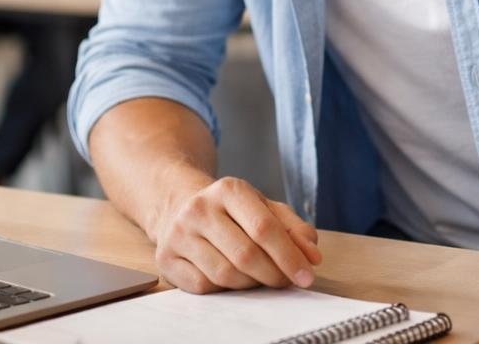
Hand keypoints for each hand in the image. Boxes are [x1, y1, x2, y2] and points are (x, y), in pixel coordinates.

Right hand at [150, 174, 321, 293]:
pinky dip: (224, 289)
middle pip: (246, 255)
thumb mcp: (264, 208)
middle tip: (286, 282)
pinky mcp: (166, 258)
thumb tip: (312, 255)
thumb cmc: (232, 212)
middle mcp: (199, 208)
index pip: (265, 228)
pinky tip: (230, 278)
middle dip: (273, 274)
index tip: (307, 276)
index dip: (290, 256)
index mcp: (228, 189)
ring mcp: (179, 233)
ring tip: (258, 277)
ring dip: (250, 284)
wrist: (181, 206)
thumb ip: (293, 228)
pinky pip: (204, 286)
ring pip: (225, 274)